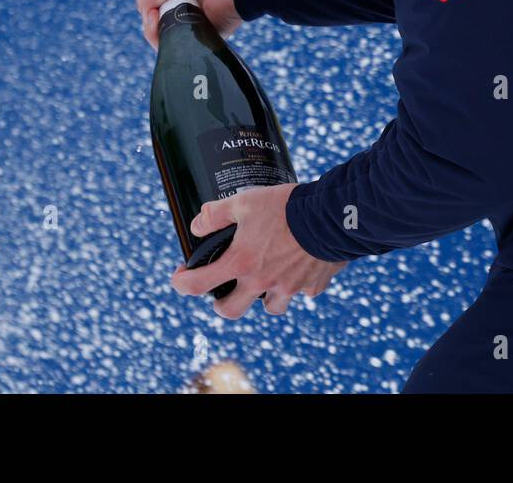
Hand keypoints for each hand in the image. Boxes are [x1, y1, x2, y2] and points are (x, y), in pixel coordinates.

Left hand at [171, 184, 345, 318]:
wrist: (333, 216)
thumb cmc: (287, 207)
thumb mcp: (245, 201)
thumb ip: (216, 214)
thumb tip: (197, 225)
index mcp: (241, 263)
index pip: (198, 285)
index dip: (181, 283)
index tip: (180, 277)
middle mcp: (262, 282)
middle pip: (231, 311)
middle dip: (222, 304)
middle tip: (221, 291)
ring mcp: (289, 288)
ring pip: (270, 307)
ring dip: (263, 297)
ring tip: (265, 279)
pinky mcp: (313, 286)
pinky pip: (301, 292)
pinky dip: (297, 283)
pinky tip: (299, 265)